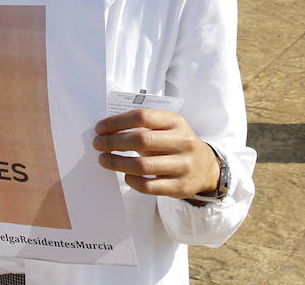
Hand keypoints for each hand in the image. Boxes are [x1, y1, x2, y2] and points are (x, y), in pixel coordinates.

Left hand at [92, 109, 220, 198]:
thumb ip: (144, 125)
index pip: (142, 116)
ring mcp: (183, 165)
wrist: (206, 168)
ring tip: (104, 160)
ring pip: (143, 166)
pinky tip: (125, 176)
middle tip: (98, 145)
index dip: (117, 122)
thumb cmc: (176, 143)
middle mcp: (183, 142)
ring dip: (118, 163)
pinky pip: (149, 186)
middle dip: (114, 142)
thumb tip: (107, 129)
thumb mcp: (168, 127)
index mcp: (176, 122)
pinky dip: (132, 181)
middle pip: (141, 140)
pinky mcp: (180, 187)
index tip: (100, 128)